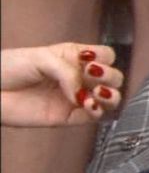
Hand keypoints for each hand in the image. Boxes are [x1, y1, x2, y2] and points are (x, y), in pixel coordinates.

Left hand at [0, 44, 121, 126]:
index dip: (105, 59)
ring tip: (96, 94)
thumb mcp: (42, 59)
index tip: (91, 62)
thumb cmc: (9, 68)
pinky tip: (87, 104)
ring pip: (110, 98)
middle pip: (114, 77)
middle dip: (109, 77)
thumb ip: (68, 72)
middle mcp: (79, 77)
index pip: (106, 56)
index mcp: (74, 57)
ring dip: (110, 95)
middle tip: (93, 77)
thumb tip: (83, 93)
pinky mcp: (69, 116)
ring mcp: (76, 97)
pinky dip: (97, 111)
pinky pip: (95, 116)